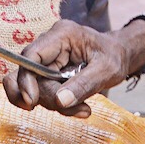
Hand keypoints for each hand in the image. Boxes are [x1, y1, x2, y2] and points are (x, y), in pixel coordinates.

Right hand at [2, 19, 144, 117]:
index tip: (32, 102)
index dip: (26, 79)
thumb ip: (84, 84)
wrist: (119, 54)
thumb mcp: (107, 70)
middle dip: (47, 97)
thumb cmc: (114, 56)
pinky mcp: (48, 70)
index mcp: (62, 34)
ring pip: (32, 85)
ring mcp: (47, 57)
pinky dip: (55, 103)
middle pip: (29, 74)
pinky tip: (76, 108)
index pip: (31, 55)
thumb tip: (60, 101)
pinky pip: (41, 90)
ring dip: (52, 103)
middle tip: (74, 108)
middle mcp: (49, 43)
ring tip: (81, 109)